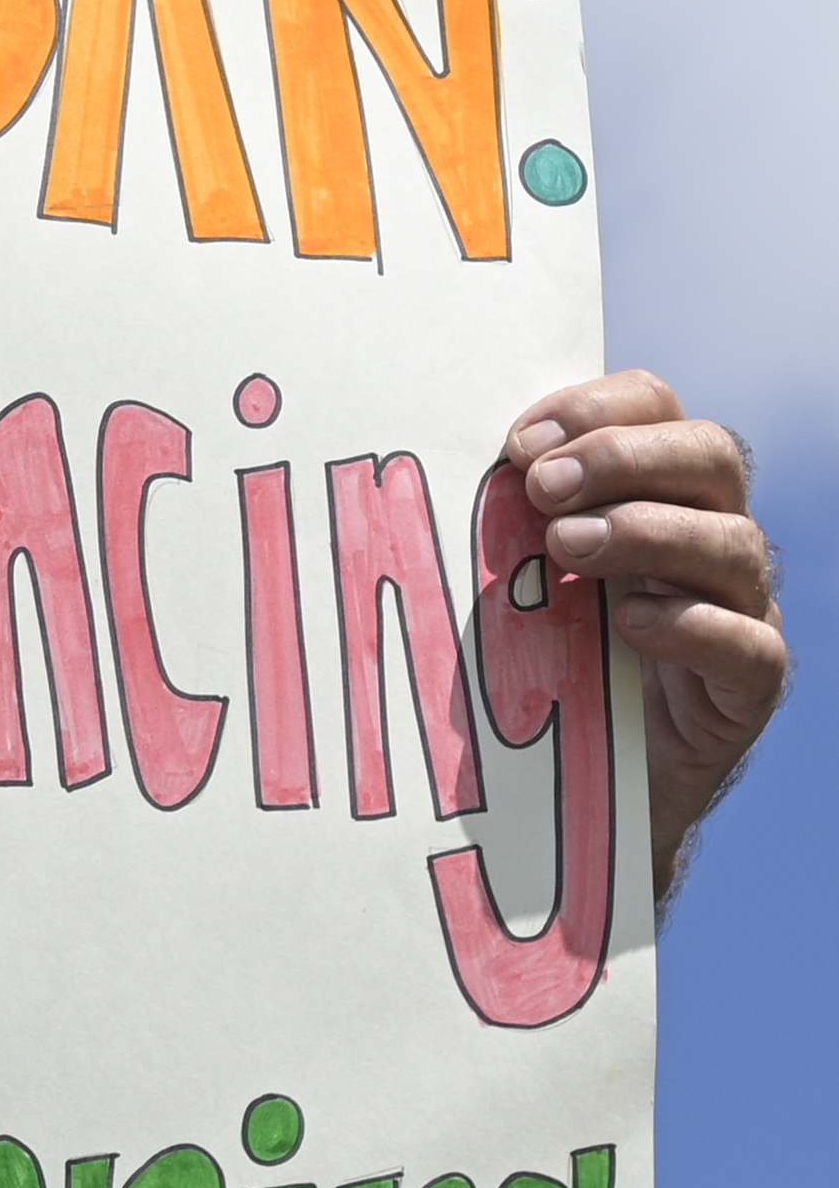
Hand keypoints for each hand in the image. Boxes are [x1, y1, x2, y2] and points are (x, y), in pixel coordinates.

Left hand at [503, 374, 785, 897]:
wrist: (592, 779)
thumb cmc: (546, 660)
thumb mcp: (521, 578)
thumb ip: (507, 523)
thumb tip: (438, 475)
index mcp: (658, 491)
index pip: (658, 409)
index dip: (598, 408)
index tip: (520, 443)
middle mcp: (710, 538)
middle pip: (712, 457)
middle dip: (624, 458)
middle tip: (544, 488)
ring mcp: (742, 609)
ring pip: (735, 543)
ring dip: (648, 532)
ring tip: (569, 547)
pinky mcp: (747, 686)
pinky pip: (749, 644)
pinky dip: (693, 625)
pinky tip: (632, 622)